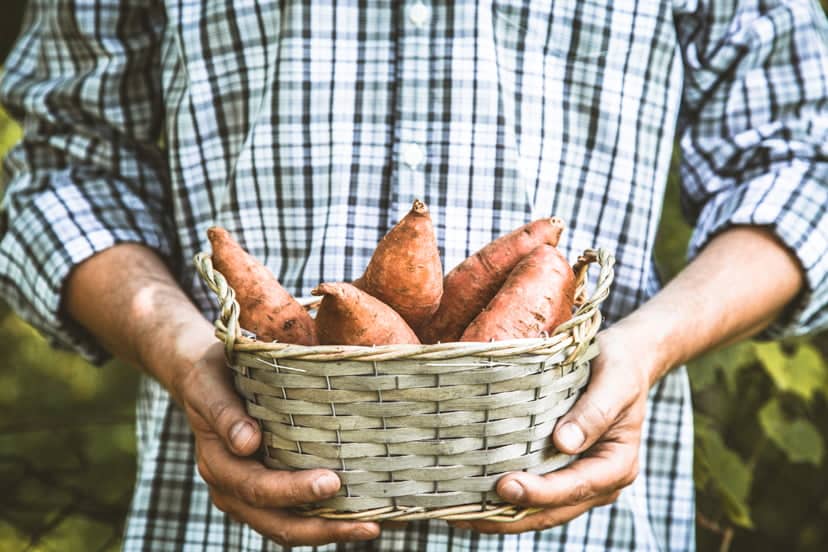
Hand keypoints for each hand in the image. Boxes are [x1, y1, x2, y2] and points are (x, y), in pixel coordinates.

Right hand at [172, 340, 380, 545]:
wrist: (202, 380)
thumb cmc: (210, 377)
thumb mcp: (210, 387)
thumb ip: (225, 414)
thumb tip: (247, 443)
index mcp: (219, 465)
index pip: (257, 488)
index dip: (293, 491)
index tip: (332, 482)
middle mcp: (232, 489)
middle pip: (278, 523)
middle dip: (323, 528)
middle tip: (368, 526)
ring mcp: (250, 496)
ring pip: (289, 528)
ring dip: (329, 531)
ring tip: (372, 528)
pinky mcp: (268, 492)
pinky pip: (296, 515)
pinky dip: (325, 520)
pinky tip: (359, 515)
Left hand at [450, 327, 651, 533]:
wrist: (624, 364)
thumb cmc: (620, 368)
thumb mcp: (615, 382)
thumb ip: (594, 412)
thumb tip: (564, 443)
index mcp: (617, 464)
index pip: (576, 487)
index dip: (541, 492)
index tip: (506, 486)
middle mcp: (599, 482)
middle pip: (554, 510)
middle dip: (512, 515)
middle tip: (467, 512)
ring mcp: (579, 481)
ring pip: (540, 511)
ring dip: (503, 515)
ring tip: (461, 515)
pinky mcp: (561, 472)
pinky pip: (534, 495)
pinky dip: (506, 500)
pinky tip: (474, 499)